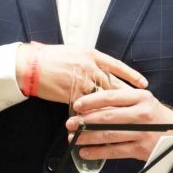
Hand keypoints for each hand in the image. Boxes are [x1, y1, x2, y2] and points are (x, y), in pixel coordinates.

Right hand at [15, 42, 147, 103]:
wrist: (29, 65)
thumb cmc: (47, 57)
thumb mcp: (71, 52)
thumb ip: (87, 60)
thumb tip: (99, 69)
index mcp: (90, 54)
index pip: (116, 65)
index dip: (131, 75)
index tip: (143, 83)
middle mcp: (88, 66)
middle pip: (114, 83)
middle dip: (127, 95)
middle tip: (139, 104)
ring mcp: (81, 81)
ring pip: (103, 96)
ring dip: (113, 107)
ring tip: (125, 116)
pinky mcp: (72, 94)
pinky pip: (88, 106)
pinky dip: (95, 114)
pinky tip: (102, 120)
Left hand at [65, 84, 172, 160]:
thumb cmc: (154, 115)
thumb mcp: (142, 101)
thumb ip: (121, 100)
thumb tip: (89, 104)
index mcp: (140, 98)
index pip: (111, 97)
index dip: (91, 101)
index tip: (76, 105)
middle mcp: (142, 114)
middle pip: (107, 117)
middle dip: (85, 121)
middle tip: (70, 124)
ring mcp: (143, 133)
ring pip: (109, 135)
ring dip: (87, 137)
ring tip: (73, 138)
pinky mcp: (142, 149)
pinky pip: (115, 151)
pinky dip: (97, 152)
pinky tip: (86, 152)